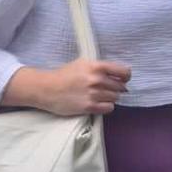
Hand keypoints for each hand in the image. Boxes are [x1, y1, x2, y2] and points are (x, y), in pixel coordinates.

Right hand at [4, 59, 129, 115]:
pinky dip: (106, 106)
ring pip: (115, 97)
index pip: (124, 72)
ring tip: (100, 95)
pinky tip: (99, 103)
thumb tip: (120, 74)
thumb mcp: (83, 63)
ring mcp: (93, 94)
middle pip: (121, 87)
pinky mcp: (89, 107)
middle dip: (116, 88)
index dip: (126, 76)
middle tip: (107, 89)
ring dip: (110, 97)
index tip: (123, 79)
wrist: (46, 89)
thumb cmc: (64, 75)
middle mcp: (96, 80)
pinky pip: (109, 108)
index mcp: (96, 66)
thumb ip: (101, 67)